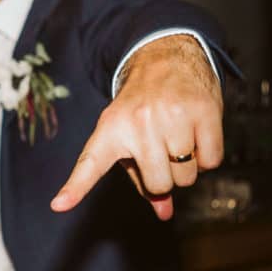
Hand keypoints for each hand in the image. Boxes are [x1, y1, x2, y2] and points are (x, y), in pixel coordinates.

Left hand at [50, 35, 222, 219]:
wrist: (166, 57)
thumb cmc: (143, 107)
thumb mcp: (129, 137)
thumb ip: (142, 179)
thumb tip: (164, 213)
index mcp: (111, 129)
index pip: (91, 163)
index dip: (75, 187)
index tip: (58, 205)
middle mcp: (138, 122)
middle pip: (160, 184)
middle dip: (167, 177)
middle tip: (163, 151)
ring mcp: (171, 115)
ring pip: (188, 175)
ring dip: (189, 165)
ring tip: (179, 136)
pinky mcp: (203, 110)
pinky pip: (212, 160)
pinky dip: (209, 155)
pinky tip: (197, 133)